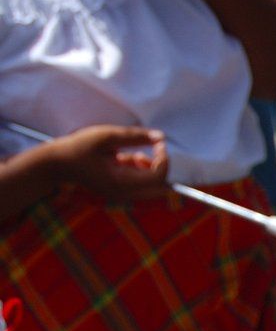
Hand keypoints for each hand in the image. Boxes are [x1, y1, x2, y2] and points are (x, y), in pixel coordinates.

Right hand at [42, 126, 170, 200]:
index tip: (158, 143)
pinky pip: (141, 184)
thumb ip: (135, 136)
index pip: (158, 177)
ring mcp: (122, 195)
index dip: (164, 159)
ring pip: (152, 187)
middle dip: (160, 168)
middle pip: (161, 188)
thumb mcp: (106, 136)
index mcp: (121, 183)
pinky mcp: (119, 191)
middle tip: (146, 151)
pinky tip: (123, 159)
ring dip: (149, 168)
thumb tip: (161, 137)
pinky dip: (139, 170)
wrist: (56, 164)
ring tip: (129, 155)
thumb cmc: (78, 147)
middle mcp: (124, 194)